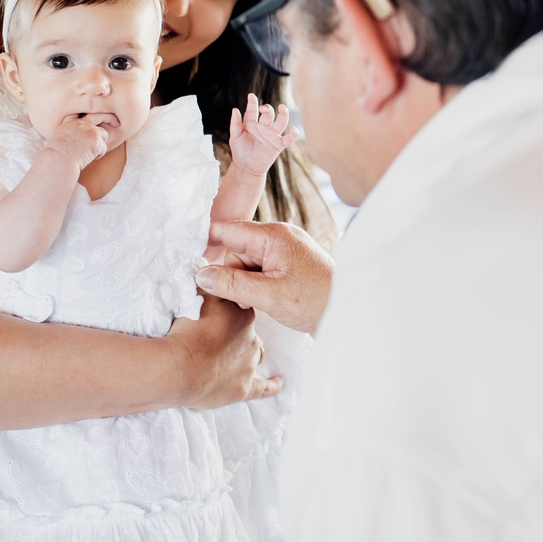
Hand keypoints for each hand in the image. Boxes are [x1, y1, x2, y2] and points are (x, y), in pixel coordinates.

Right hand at [43, 114, 108, 173]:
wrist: (59, 161)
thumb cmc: (56, 156)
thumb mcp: (58, 139)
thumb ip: (68, 134)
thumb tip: (76, 140)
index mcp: (68, 122)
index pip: (79, 113)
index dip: (87, 115)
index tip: (93, 118)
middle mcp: (80, 123)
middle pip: (98, 115)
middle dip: (109, 117)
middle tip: (116, 122)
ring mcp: (89, 130)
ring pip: (104, 133)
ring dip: (101, 143)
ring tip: (92, 153)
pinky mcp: (96, 140)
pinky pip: (103, 148)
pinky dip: (99, 154)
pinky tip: (90, 158)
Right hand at [166, 289, 279, 407]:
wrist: (179, 367)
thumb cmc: (188, 330)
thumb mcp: (199, 296)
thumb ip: (210, 285)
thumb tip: (211, 271)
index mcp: (243, 315)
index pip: (241, 307)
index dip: (227, 309)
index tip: (213, 313)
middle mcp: (251, 339)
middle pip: (245, 332)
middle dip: (231, 333)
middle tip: (210, 335)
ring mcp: (249, 364)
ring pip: (251, 355)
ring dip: (240, 354)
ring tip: (221, 356)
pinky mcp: (244, 387)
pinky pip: (265, 387)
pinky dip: (272, 384)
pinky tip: (278, 381)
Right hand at [197, 220, 332, 334]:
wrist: (352, 311)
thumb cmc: (316, 301)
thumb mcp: (269, 295)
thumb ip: (233, 283)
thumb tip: (200, 274)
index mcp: (273, 235)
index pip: (228, 231)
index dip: (208, 246)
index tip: (190, 265)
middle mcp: (278, 237)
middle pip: (236, 250)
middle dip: (232, 274)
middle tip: (244, 299)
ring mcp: (285, 250)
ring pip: (247, 263)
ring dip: (245, 283)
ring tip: (261, 302)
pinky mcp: (289, 264)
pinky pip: (261, 269)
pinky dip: (257, 285)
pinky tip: (266, 300)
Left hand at [228, 94, 297, 176]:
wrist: (246, 168)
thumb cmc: (240, 151)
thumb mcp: (235, 137)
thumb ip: (235, 124)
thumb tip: (235, 110)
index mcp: (251, 124)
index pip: (253, 110)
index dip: (252, 103)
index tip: (251, 96)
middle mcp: (263, 127)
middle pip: (268, 114)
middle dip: (267, 109)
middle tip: (264, 108)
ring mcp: (271, 135)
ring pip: (281, 122)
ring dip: (283, 114)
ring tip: (282, 108)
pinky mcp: (278, 145)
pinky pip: (288, 139)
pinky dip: (293, 135)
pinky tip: (294, 130)